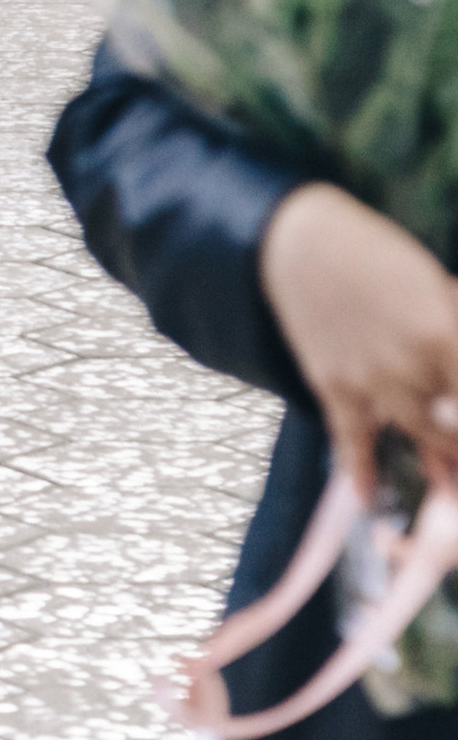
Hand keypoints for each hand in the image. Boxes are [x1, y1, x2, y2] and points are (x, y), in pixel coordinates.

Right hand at [261, 181, 457, 499]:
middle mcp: (405, 363)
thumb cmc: (374, 254)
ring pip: (417, 431)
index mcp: (439, 331)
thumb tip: (456, 370)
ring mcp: (366, 379)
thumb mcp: (431, 284)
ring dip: (439, 452)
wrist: (298, 242)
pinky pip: (351, 438)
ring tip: (451, 469)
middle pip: (452, 422)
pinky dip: (362, 470)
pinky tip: (372, 497)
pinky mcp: (332, 385)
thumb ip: (453, 327)